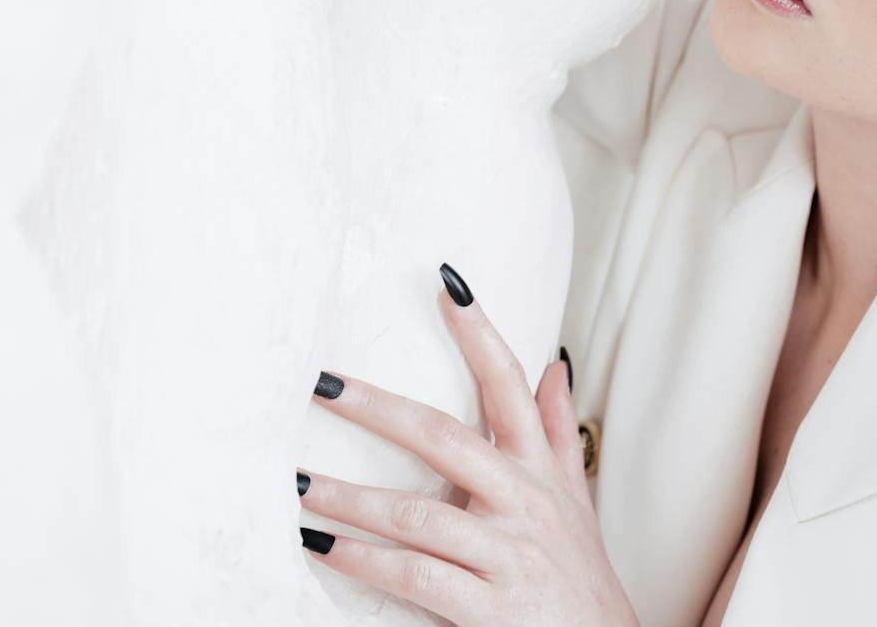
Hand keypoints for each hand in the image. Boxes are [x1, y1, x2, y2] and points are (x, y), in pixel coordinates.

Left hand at [298, 264, 633, 626]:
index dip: (480, 332)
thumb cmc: (580, 576)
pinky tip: (325, 545)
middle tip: (323, 383)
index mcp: (540, 470)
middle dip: (380, 408)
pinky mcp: (489, 606)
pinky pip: (415, 575)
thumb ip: (559, 431)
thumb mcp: (576, 498)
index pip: (509, 385)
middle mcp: (525, 502)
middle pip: (447, 437)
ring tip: (296, 481)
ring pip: (417, 513)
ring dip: (349, 497)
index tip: (447, 284)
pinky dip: (365, 559)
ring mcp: (507, 553)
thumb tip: (555, 362)